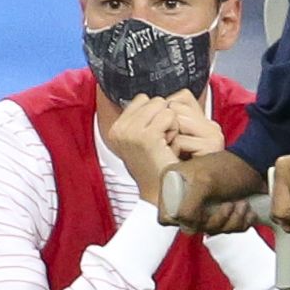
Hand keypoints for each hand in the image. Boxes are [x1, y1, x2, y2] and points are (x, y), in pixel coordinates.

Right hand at [104, 91, 214, 208]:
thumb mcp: (141, 140)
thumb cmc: (157, 166)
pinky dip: (174, 129)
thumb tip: (153, 99)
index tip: (154, 137)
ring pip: (161, 106)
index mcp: (115, 129)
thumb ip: (141, 119)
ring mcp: (131, 132)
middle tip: (162, 141)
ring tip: (165, 143)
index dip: (155, 114)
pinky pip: (169, 116)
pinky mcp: (146, 136)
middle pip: (152, 100)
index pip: (141, 99)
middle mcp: (119, 129)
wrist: (161, 191)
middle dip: (163, 117)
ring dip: (170, 123)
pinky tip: (169, 145)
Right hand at [162, 147, 263, 232]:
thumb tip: (186, 226)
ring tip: (241, 204)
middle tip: (228, 205)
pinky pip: (226, 230)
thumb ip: (188, 207)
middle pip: (191, 227)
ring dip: (231, 221)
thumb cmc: (230, 167)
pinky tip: (246, 209)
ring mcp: (203, 205)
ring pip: (210, 230)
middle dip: (215, 220)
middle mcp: (185, 195)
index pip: (167, 216)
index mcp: (173, 183)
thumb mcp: (204, 183)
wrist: (258, 165)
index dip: (184, 220)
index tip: (200, 213)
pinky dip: (239, 223)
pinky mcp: (220, 212)